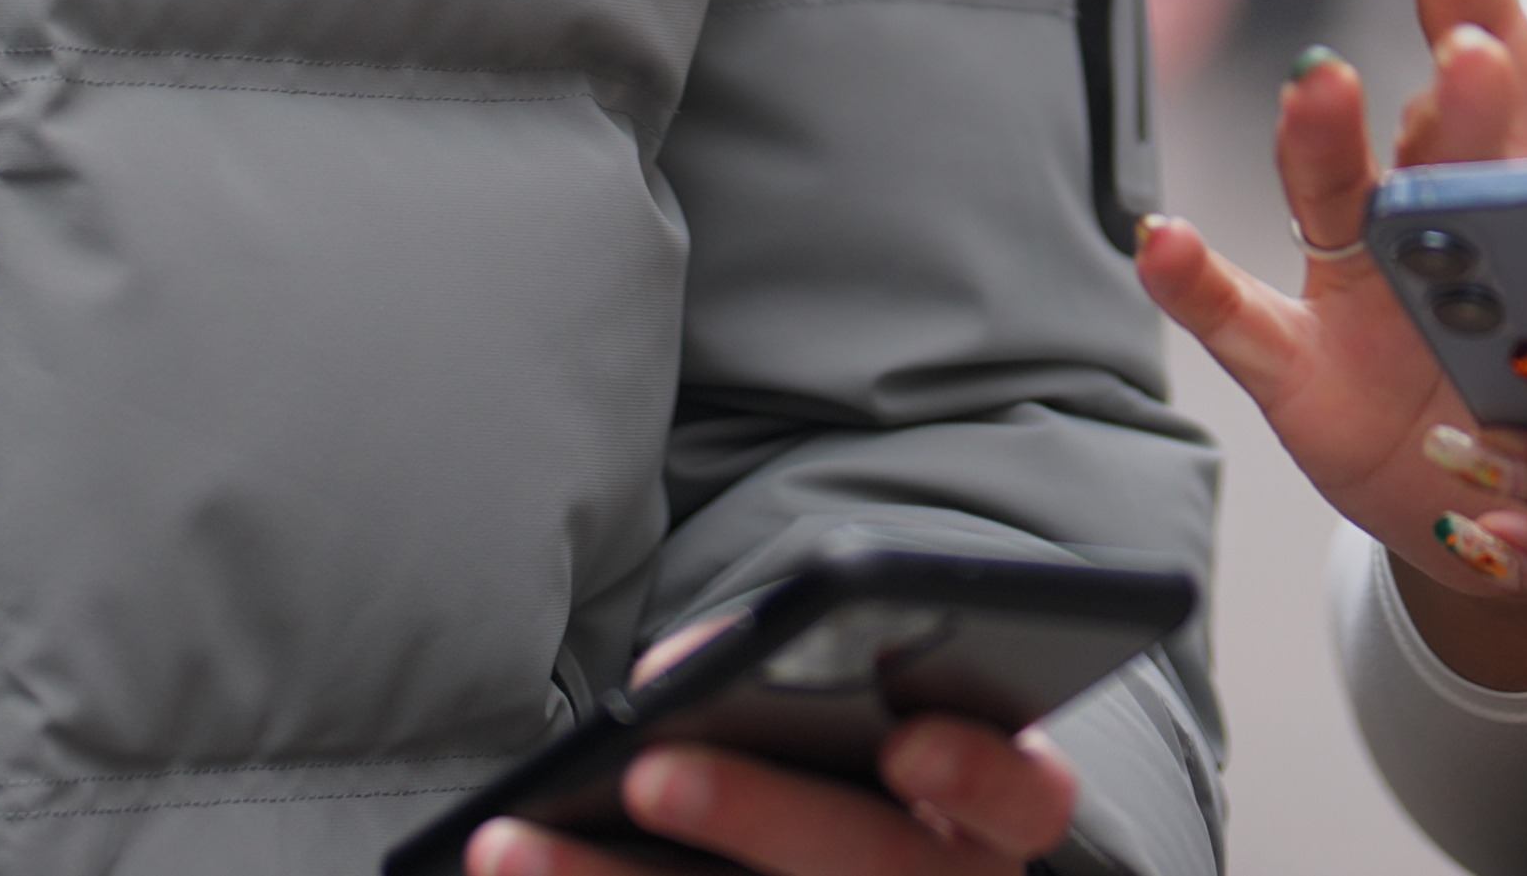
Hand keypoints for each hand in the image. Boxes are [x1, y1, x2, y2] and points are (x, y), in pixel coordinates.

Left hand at [461, 636, 1086, 875]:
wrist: (834, 875)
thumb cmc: (839, 774)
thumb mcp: (838, 722)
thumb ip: (775, 678)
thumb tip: (676, 671)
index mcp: (989, 818)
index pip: (1023, 797)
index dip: (976, 773)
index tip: (907, 743)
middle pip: (873, 873)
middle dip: (759, 815)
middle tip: (651, 770)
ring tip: (507, 845)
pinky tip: (503, 871)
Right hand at [1127, 0, 1526, 694]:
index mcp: (1520, 156)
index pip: (1484, 30)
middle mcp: (1430, 200)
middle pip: (1432, 127)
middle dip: (1453, 91)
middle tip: (1472, 48)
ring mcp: (1361, 281)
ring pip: (1332, 198)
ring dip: (1320, 142)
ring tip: (1322, 90)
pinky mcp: (1308, 370)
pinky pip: (1241, 319)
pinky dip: (1199, 283)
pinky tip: (1168, 241)